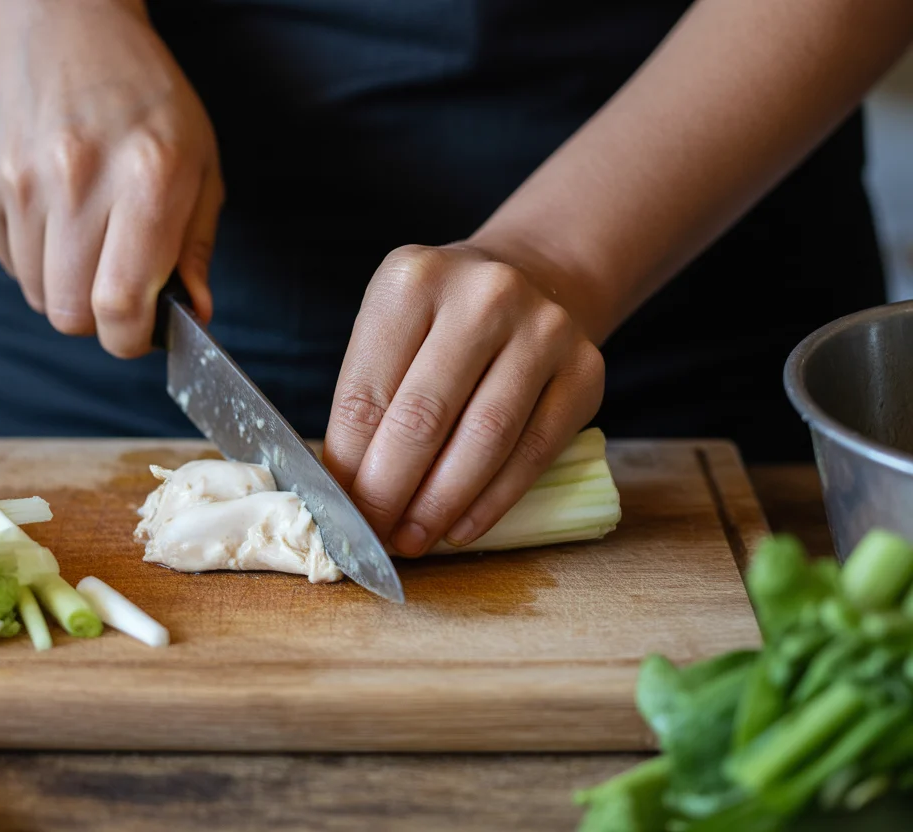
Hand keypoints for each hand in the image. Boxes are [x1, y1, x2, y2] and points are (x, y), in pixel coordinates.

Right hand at [0, 0, 222, 355]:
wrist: (61, 23)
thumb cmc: (142, 94)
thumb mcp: (199, 162)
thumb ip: (195, 246)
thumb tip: (193, 314)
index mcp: (145, 179)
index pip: (120, 305)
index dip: (129, 339)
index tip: (137, 334)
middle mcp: (75, 180)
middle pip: (70, 313)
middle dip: (97, 317)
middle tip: (114, 284)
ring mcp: (17, 180)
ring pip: (36, 292)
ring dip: (64, 281)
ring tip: (85, 229)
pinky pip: (6, 260)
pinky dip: (31, 252)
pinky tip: (52, 206)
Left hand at [323, 243, 605, 555]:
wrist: (533, 278)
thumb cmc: (441, 321)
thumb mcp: (390, 332)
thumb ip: (367, 402)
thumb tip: (346, 492)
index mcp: (414, 279)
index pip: (366, 392)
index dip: (348, 466)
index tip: (339, 513)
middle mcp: (484, 295)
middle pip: (423, 417)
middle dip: (390, 491)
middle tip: (373, 536)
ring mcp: (543, 329)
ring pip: (484, 439)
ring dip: (440, 504)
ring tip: (413, 538)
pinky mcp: (586, 370)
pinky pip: (534, 452)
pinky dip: (491, 501)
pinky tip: (460, 527)